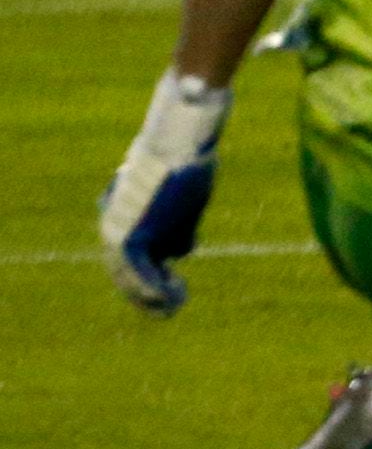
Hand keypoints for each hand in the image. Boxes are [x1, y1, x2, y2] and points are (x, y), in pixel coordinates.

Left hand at [99, 70, 227, 314]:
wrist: (178, 140)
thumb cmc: (183, 160)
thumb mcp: (178, 197)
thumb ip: (176, 225)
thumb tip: (181, 252)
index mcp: (115, 216)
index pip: (125, 259)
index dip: (144, 279)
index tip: (169, 288)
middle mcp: (112, 229)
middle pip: (125, 275)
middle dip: (147, 295)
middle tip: (170, 308)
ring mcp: (121, 234)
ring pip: (134, 279)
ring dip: (155, 298)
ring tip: (177, 304)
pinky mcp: (135, 239)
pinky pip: (144, 277)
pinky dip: (158, 293)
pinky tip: (175, 300)